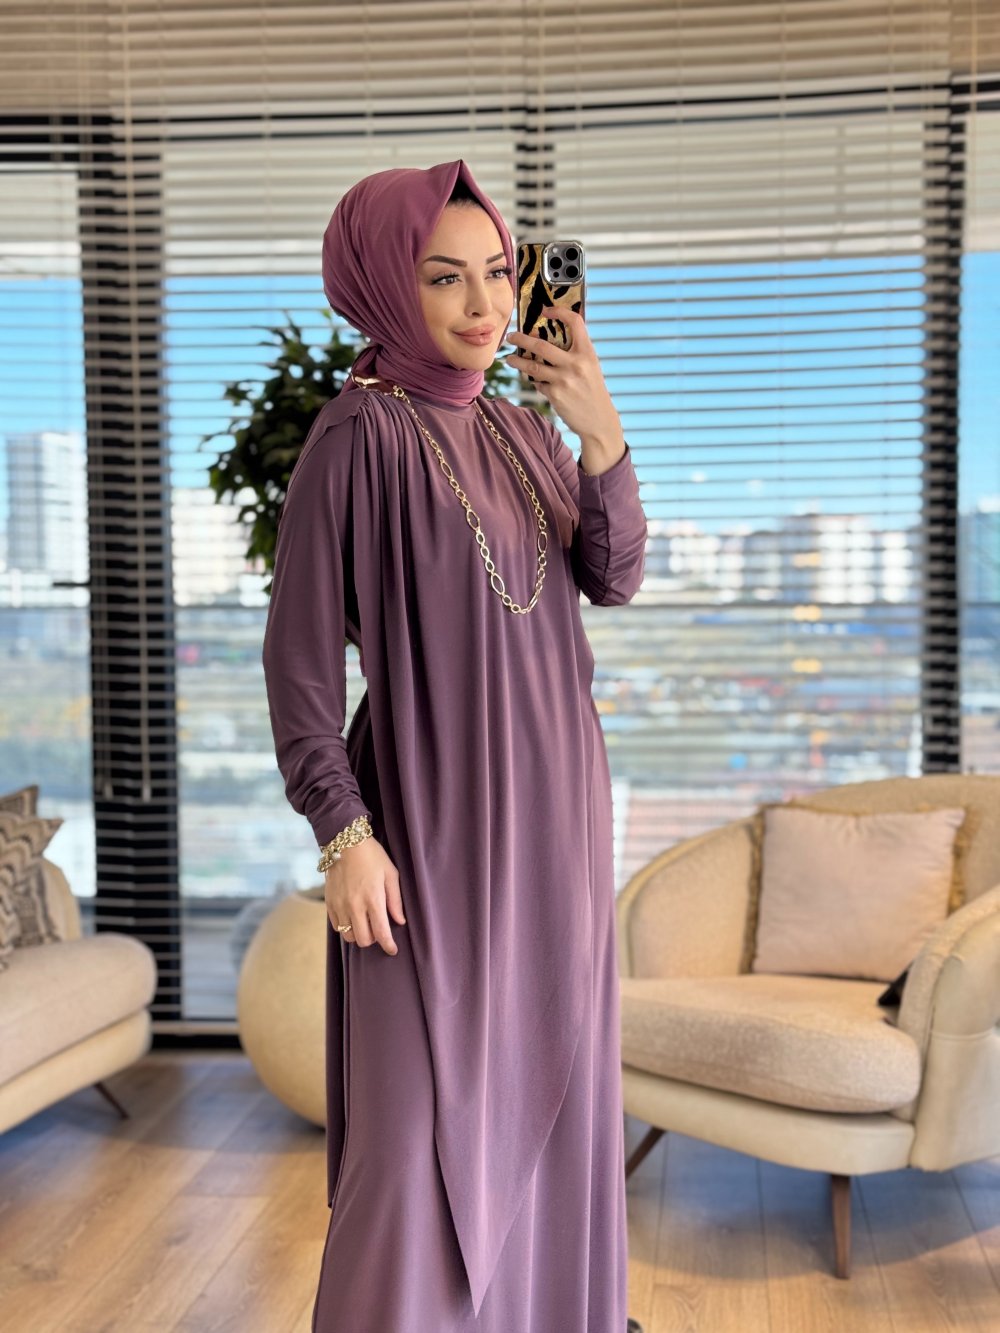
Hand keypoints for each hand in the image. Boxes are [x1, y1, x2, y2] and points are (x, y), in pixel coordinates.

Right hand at [324, 837, 405, 955]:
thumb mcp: (390, 874)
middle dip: (373, 940)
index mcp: (373, 899)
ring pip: (348, 937)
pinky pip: (337, 926)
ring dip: (358, 934)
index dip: (388, 946)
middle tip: (379, 929)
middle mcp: (355, 906)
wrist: (345, 842)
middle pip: (363, 940)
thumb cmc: (372, 857)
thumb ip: (395, 900)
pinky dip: (346, 927)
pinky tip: (353, 917)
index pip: (381, 933)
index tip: (393, 950)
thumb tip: (400, 921)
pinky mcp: (329, 903)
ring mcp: (340, 905)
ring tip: (365, 922)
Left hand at [504, 307, 621, 445]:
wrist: (599, 420)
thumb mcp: (590, 367)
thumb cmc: (593, 390)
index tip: (545, 310)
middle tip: (511, 336)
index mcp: (587, 352)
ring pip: (532, 367)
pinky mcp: (555, 395)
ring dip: (517, 361)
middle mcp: (576, 364)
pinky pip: (538, 384)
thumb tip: (544, 340)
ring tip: (509, 359)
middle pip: (541, 346)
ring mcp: (564, 380)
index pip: (575, 322)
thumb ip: (574, 353)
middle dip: (521, 339)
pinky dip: (535, 382)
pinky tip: (537, 382)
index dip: (559, 312)